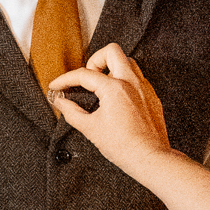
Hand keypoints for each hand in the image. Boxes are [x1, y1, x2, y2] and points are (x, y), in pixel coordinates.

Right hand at [48, 43, 172, 172]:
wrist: (150, 159)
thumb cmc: (124, 147)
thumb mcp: (90, 129)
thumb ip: (71, 112)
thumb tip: (61, 103)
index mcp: (114, 88)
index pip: (84, 74)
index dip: (65, 79)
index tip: (57, 86)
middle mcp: (131, 82)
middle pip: (111, 51)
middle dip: (94, 60)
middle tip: (87, 77)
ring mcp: (144, 88)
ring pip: (128, 61)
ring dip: (112, 67)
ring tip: (102, 85)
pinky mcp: (152, 97)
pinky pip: (138, 78)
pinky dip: (124, 81)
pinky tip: (117, 98)